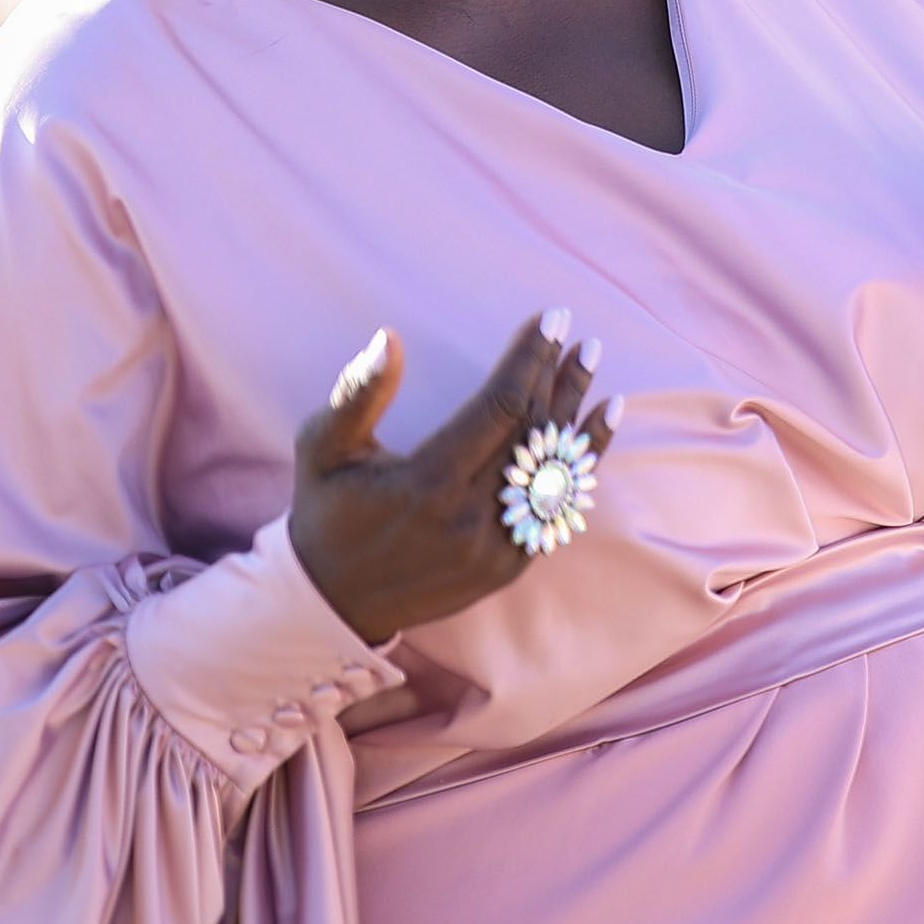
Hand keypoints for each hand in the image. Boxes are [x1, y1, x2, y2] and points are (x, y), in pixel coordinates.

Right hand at [288, 313, 618, 644]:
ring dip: (578, 415)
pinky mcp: (506, 568)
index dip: (530, 359)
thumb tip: (388, 338)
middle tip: (582, 339)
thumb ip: (358, 393)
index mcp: (427, 483)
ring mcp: (494, 549)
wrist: (331, 603)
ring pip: (552, 470)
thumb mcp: (323, 448)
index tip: (551, 320)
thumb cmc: (326, 512)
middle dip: (561, 379)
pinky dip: (581, 464)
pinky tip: (600, 425)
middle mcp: (469, 518)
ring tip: (593, 366)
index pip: (500, 406)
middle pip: (534, 433)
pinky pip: (556, 506)